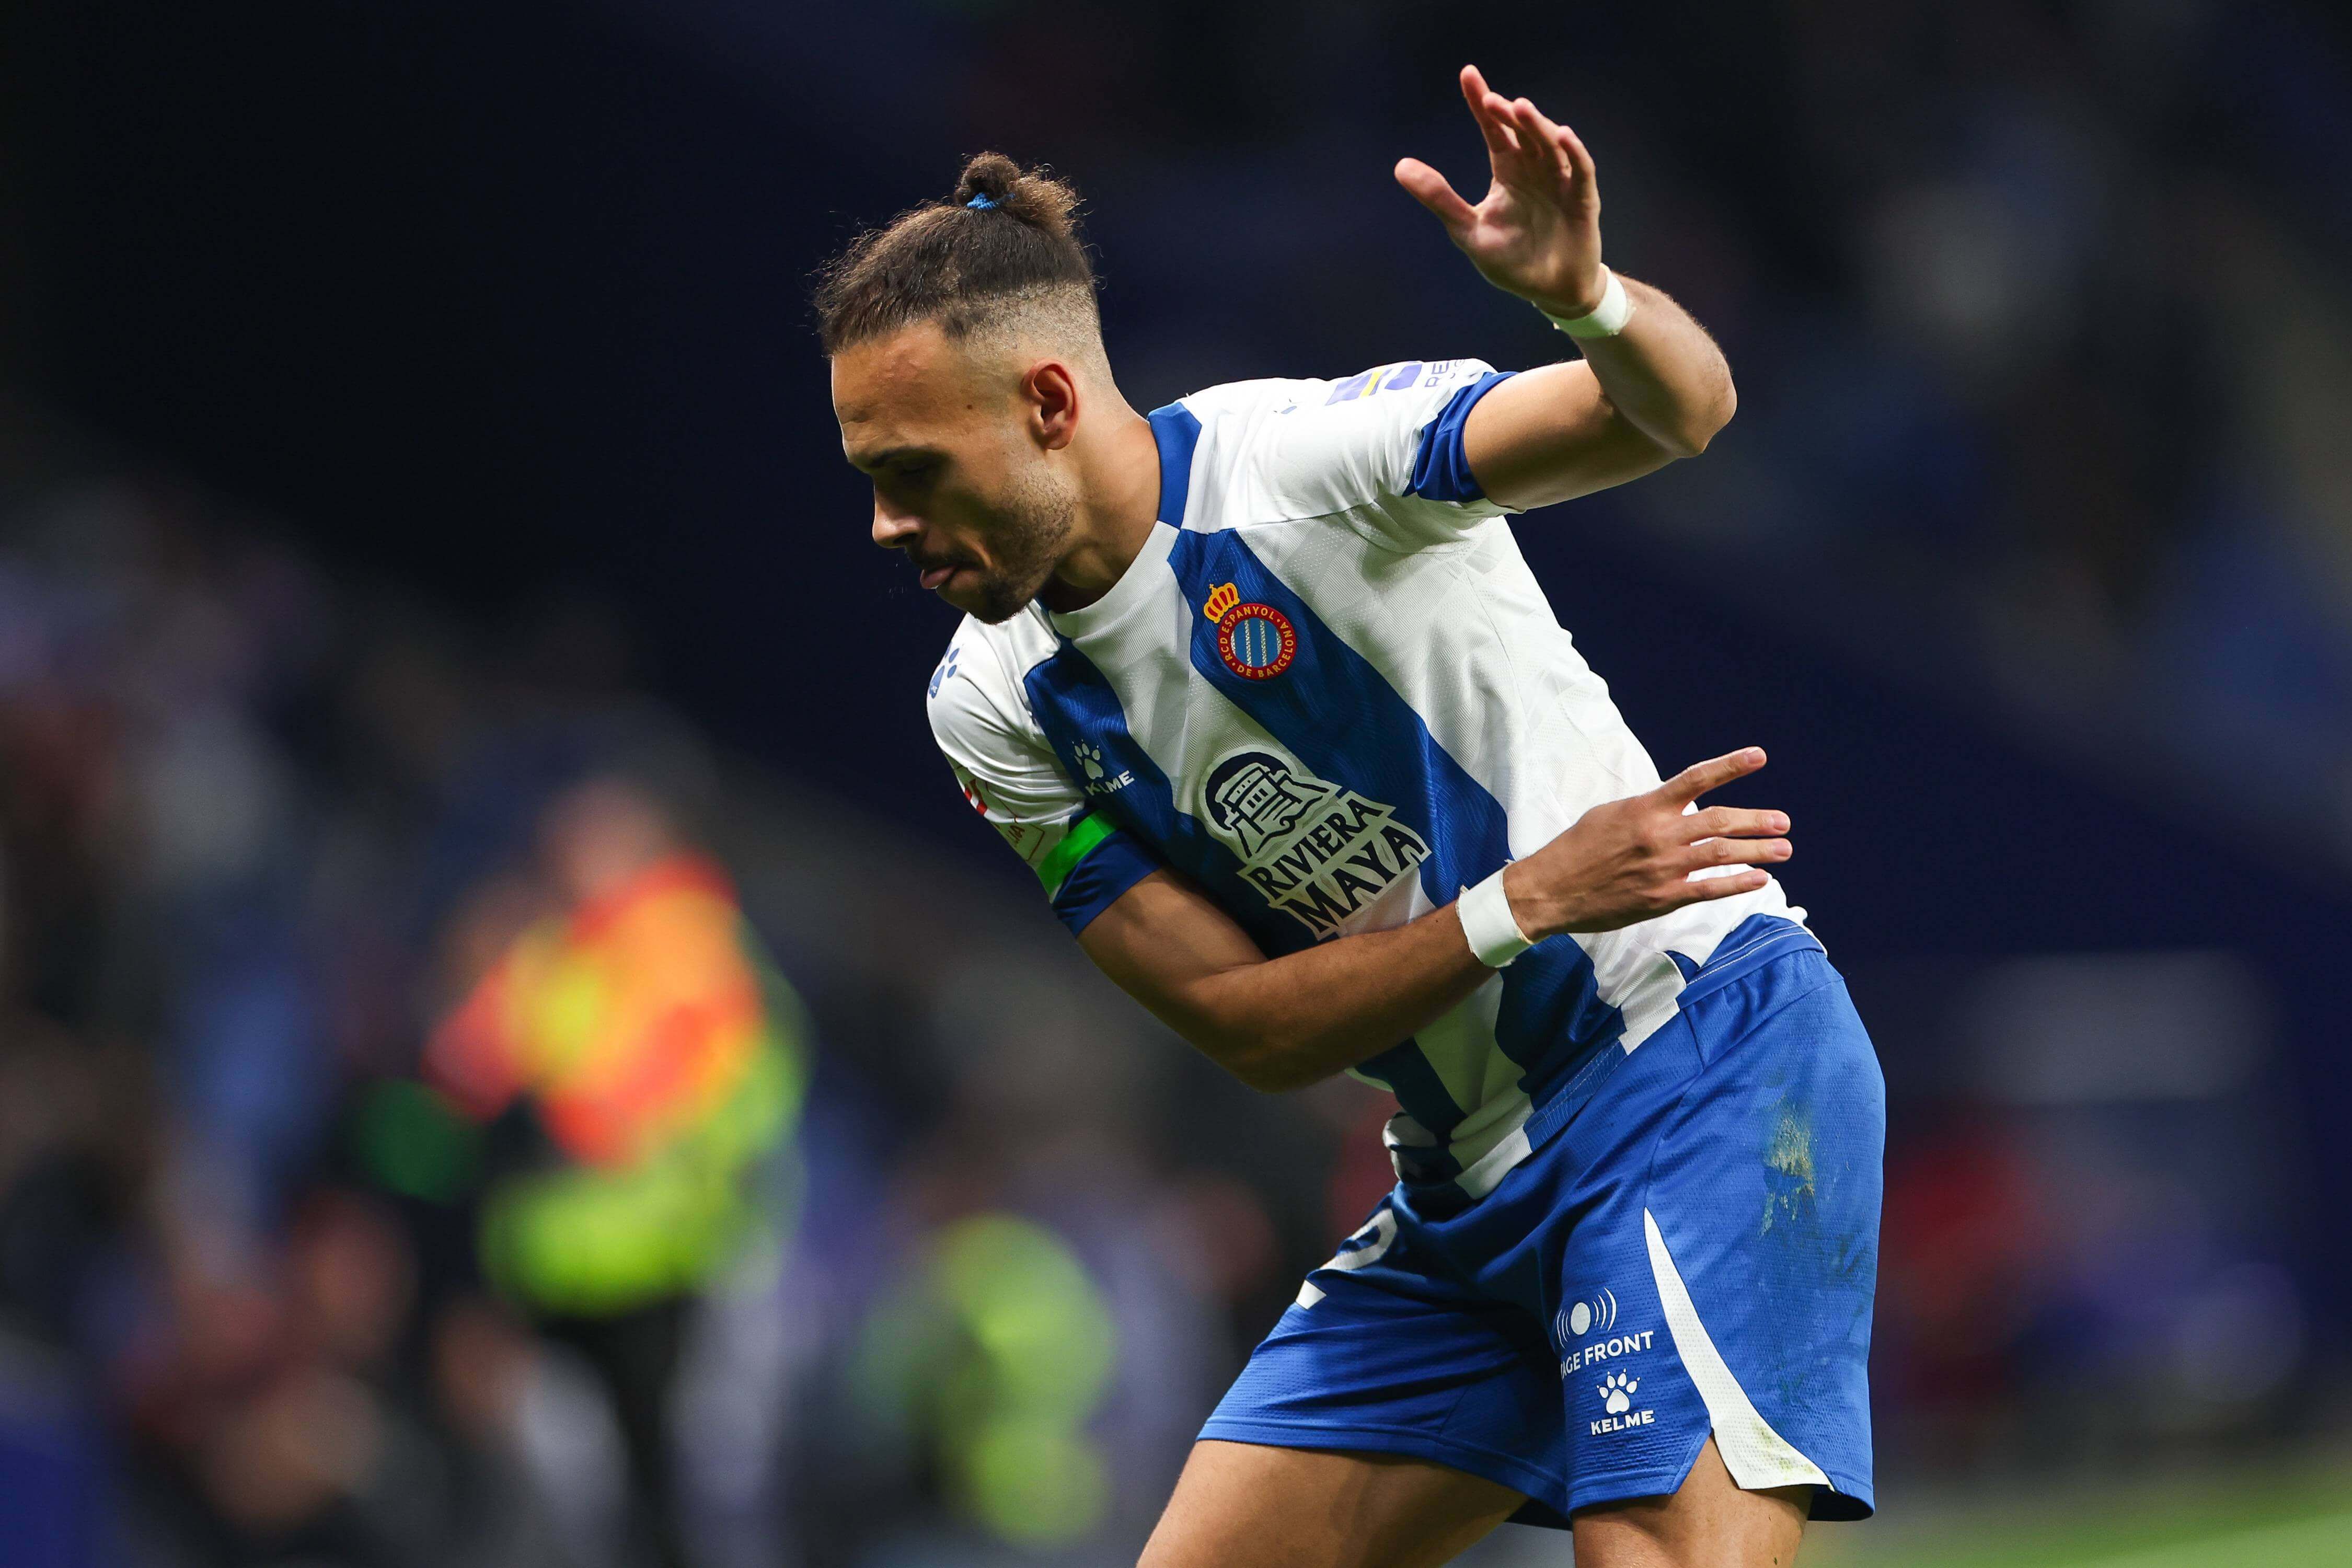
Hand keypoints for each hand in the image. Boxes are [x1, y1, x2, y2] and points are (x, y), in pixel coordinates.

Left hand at [1395, 64, 1606, 317]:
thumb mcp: (1468, 230)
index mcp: (1508, 171)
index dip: (1481, 103)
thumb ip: (1439, 198)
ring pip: (1550, 144)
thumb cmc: (1511, 260)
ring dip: (1537, 125)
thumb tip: (1399, 166)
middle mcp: (1534, 168)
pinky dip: (1573, 153)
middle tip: (1492, 101)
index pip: (1493, 130)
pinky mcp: (1582, 198)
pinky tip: (1563, 136)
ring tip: (1520, 108)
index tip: (1468, 74)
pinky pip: (1580, 170)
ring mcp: (1560, 181)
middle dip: (1508, 114)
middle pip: (1522, 131)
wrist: (1549, 290)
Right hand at [1501, 749, 1789, 937]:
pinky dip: (1738, 884)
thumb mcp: (1610, 814)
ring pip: (1722, 854)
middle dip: (1756, 821)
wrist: (1552, 890)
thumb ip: (1649, 808)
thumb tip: (1680, 805)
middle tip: (1783, 821)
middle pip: (1720, 821)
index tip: (1759, 756)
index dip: (1731, 766)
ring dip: (1758, 851)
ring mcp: (1663, 868)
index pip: (1696, 779)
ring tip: (1783, 848)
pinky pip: (1709, 890)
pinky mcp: (1662, 898)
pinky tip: (1759, 879)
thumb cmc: (1578, 848)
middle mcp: (1659, 835)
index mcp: (1645, 808)